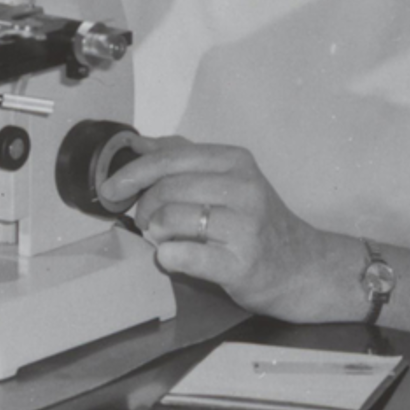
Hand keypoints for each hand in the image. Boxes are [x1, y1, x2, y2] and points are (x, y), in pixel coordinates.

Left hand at [101, 136, 364, 322]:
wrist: (301, 266)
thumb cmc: (256, 223)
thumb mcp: (229, 179)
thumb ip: (183, 158)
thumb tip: (136, 143)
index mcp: (236, 162)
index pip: (170, 158)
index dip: (132, 172)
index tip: (109, 188)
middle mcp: (244, 189)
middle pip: (166, 189)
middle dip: (143, 207)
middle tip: (145, 222)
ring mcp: (245, 227)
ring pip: (170, 221)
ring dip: (156, 233)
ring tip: (166, 239)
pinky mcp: (240, 264)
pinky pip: (184, 256)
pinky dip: (169, 257)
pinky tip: (174, 257)